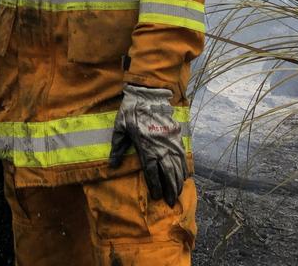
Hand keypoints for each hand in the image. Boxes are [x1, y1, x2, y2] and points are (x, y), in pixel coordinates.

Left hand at [108, 83, 188, 205]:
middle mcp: (161, 147)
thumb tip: (112, 165)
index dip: (156, 186)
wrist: (147, 95)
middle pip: (169, 173)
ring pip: (178, 166)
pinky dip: (185, 168)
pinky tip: (185, 176)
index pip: (153, 172)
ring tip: (178, 193)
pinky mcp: (176, 136)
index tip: (157, 197)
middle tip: (171, 202)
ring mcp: (170, 142)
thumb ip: (117, 147)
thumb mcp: (120, 128)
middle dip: (170, 189)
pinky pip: (183, 156)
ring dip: (179, 181)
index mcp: (146, 147)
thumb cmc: (131, 111)